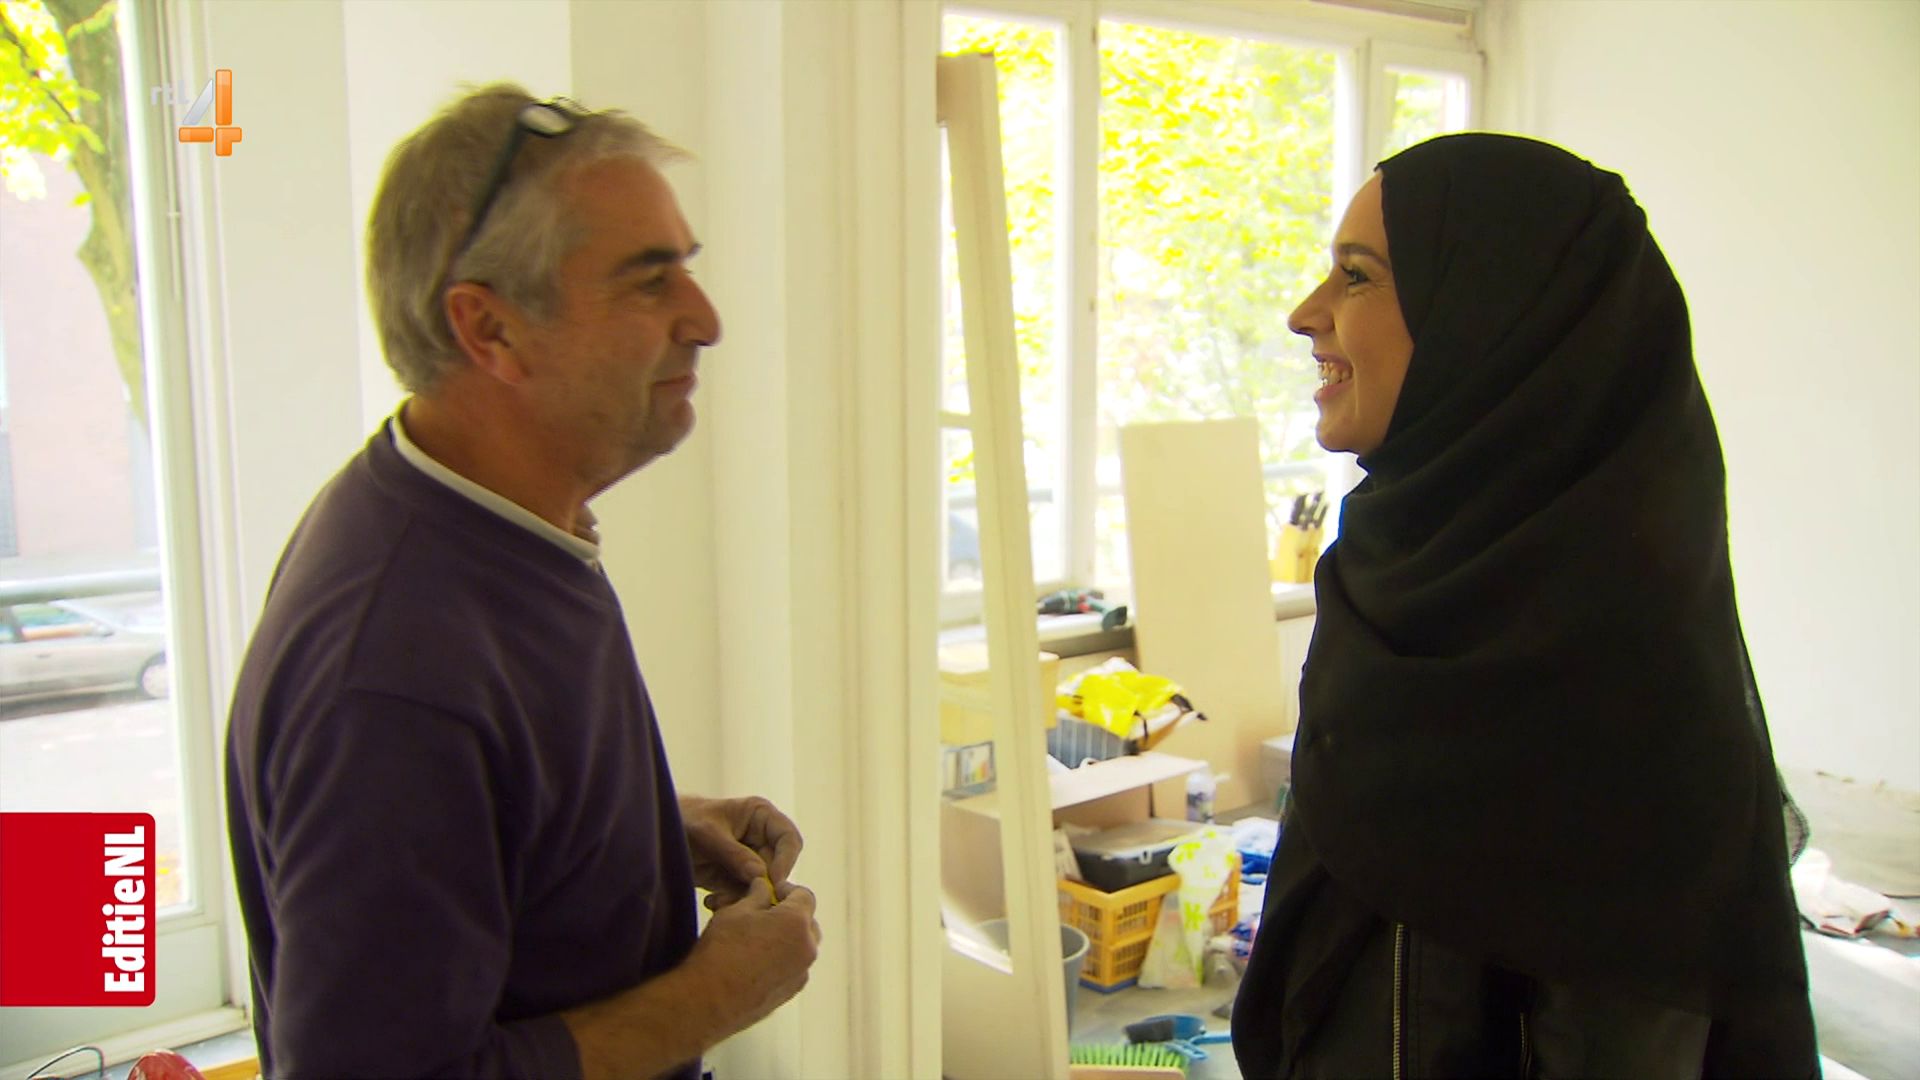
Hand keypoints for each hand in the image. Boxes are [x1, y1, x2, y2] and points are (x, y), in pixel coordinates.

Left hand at [680, 794, 803, 907]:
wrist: (657, 832)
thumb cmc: (684, 820)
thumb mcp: (707, 834)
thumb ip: (734, 853)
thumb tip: (761, 875)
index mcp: (760, 816)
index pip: (789, 839)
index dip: (786, 861)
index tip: (773, 883)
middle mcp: (759, 838)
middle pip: (777, 868)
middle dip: (760, 886)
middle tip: (741, 899)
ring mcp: (748, 859)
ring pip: (762, 886)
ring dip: (744, 898)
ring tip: (718, 901)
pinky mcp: (733, 877)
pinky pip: (744, 894)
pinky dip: (731, 902)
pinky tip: (712, 901)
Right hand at [692, 883, 820, 1028]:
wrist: (708, 1001)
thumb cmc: (721, 952)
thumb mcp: (735, 911)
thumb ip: (757, 895)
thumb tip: (763, 888)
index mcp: (796, 922)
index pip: (804, 896)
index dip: (787, 890)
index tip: (772, 890)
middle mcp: (806, 948)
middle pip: (807, 922)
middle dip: (788, 914)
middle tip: (763, 913)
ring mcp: (800, 973)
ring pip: (800, 946)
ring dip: (785, 938)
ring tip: (756, 937)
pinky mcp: (790, 993)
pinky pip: (793, 968)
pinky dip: (781, 960)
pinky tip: (755, 961)